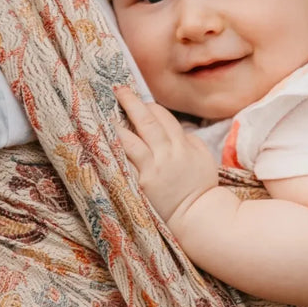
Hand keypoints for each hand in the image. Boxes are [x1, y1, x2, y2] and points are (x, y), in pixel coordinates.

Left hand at [115, 87, 218, 227]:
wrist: (197, 216)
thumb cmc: (201, 189)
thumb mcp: (204, 159)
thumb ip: (191, 141)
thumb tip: (177, 130)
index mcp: (183, 145)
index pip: (164, 118)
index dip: (151, 107)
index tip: (141, 102)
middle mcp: (167, 153)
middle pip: (146, 122)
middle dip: (132, 103)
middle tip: (118, 90)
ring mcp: (153, 168)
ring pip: (131, 140)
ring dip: (117, 125)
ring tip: (104, 114)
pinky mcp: (142, 183)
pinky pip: (125, 163)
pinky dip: (114, 151)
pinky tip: (103, 142)